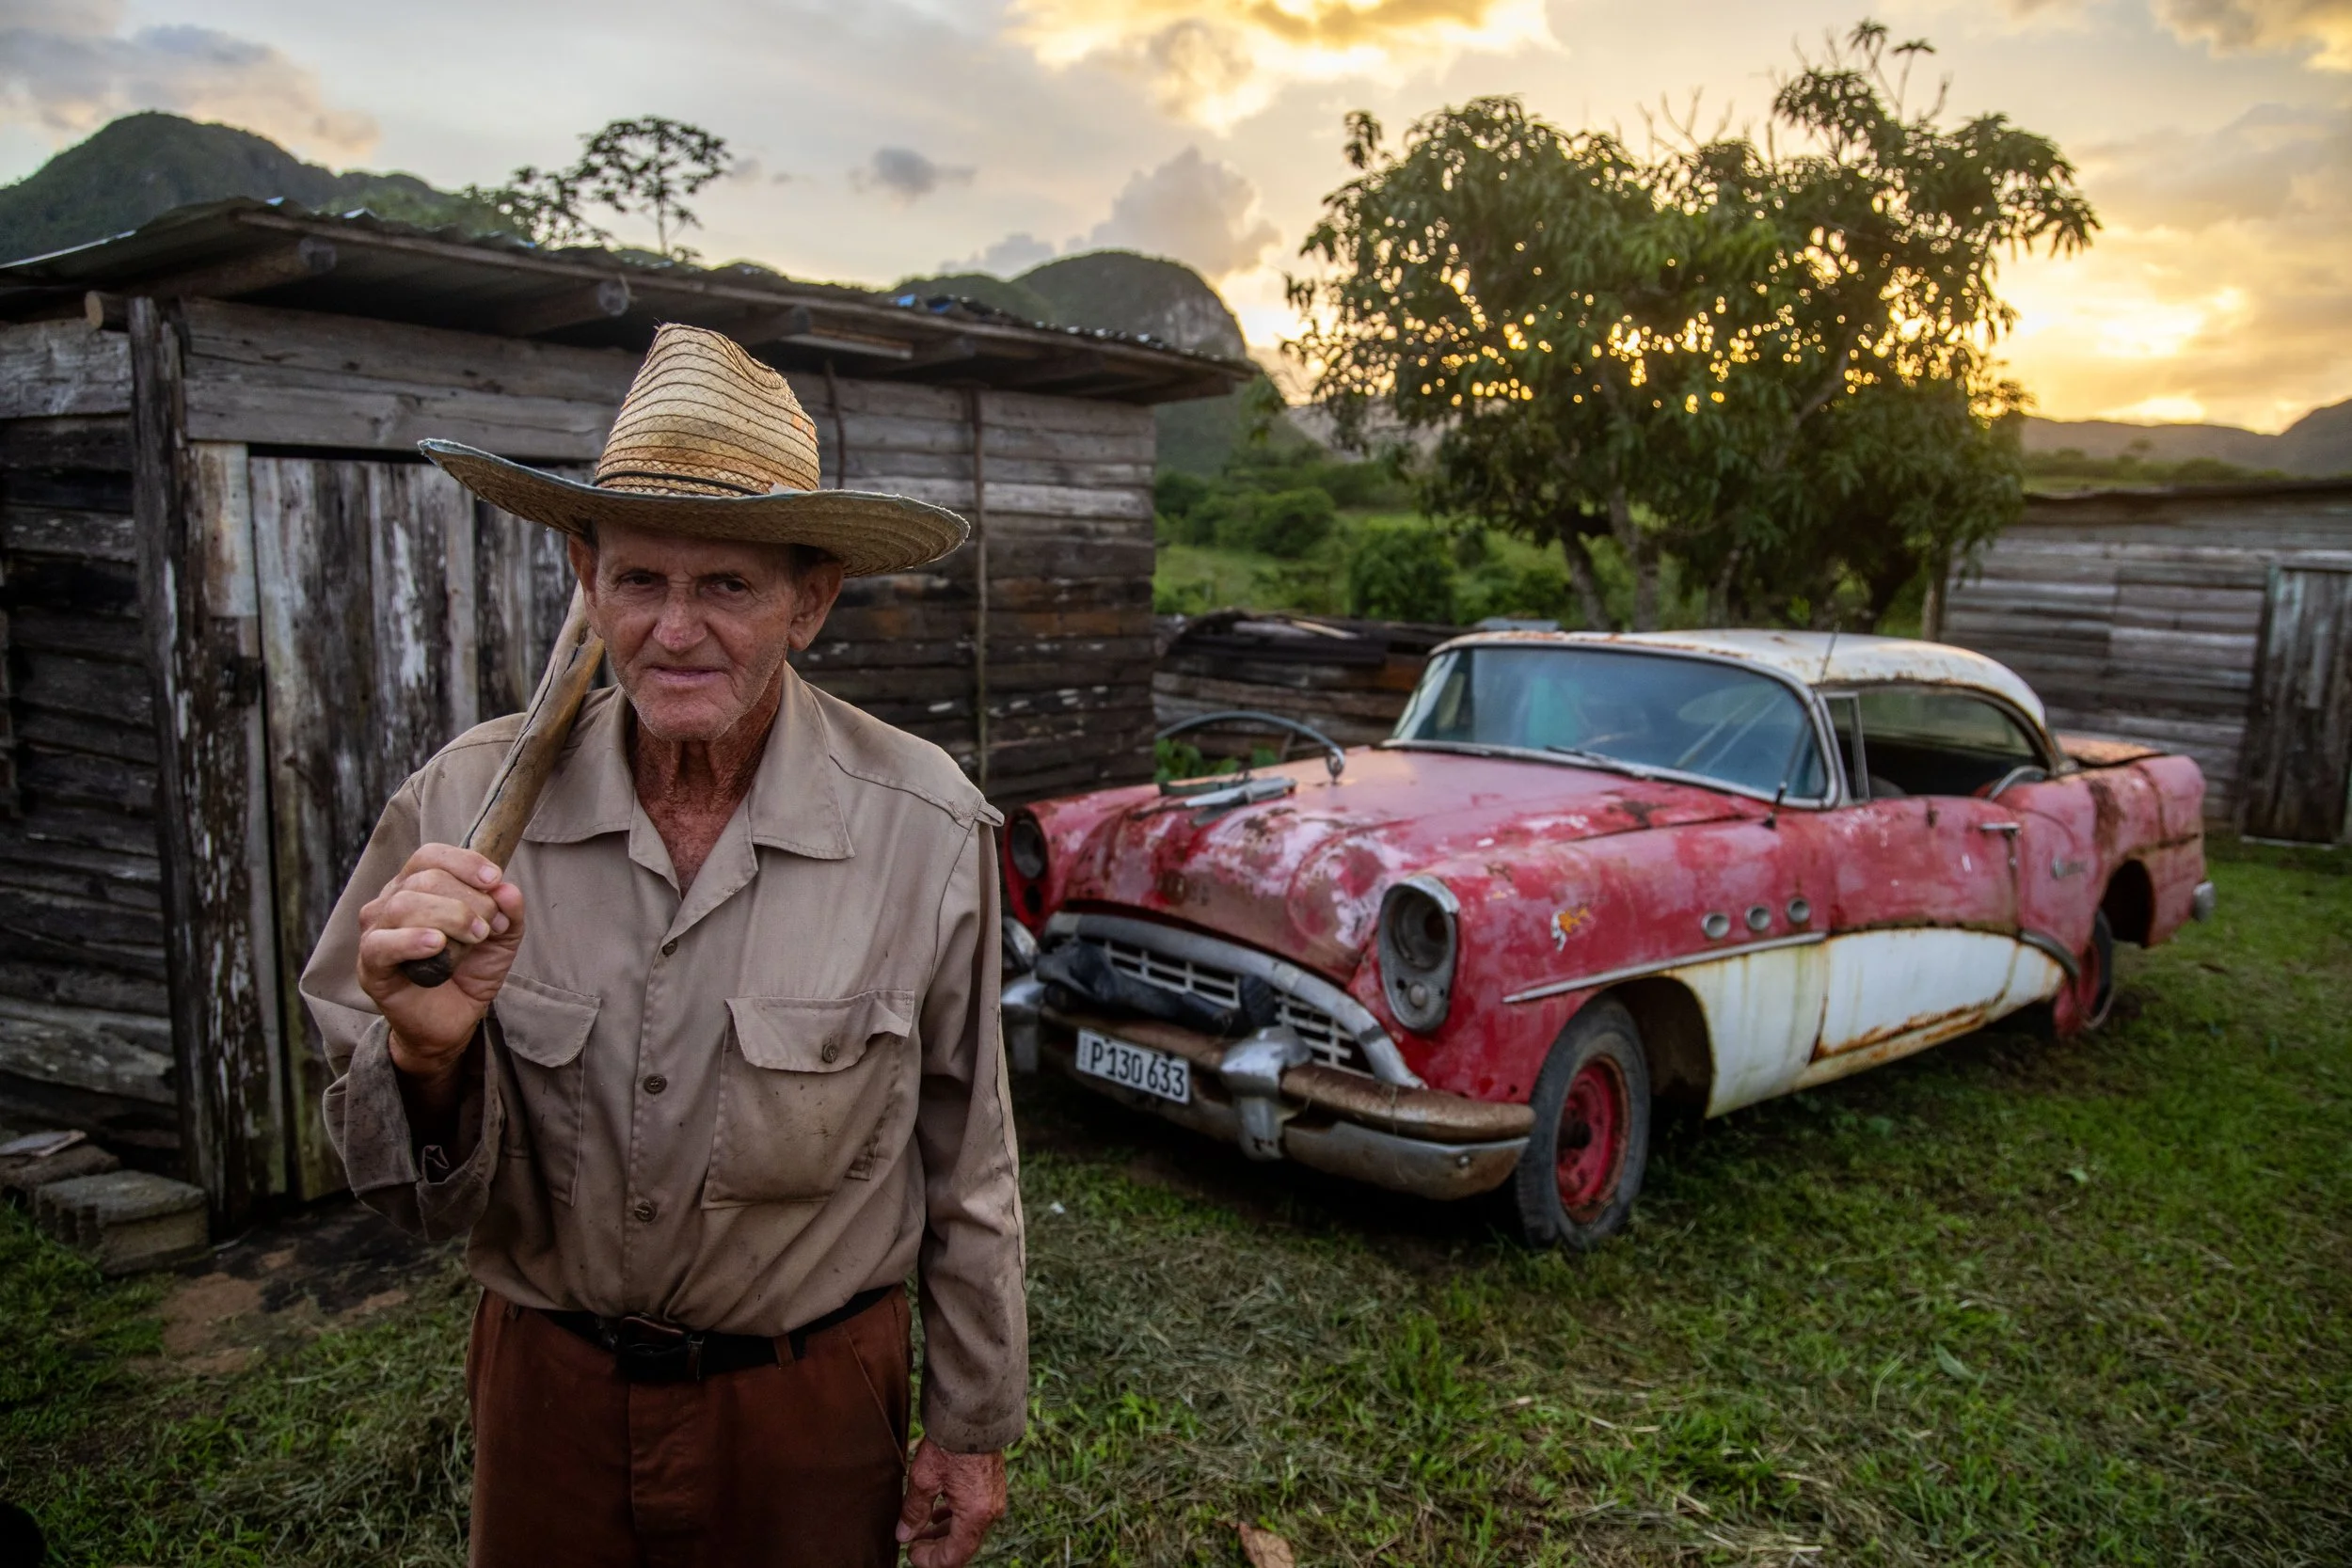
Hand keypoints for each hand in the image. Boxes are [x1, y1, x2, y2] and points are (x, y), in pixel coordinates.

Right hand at [355, 843, 525, 1086]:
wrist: (452, 1020)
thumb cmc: (469, 970)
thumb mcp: (501, 938)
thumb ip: (509, 911)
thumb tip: (507, 889)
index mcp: (417, 887)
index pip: (430, 856)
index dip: (463, 862)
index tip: (493, 879)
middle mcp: (390, 902)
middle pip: (424, 880)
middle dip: (467, 900)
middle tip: (488, 928)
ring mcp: (376, 933)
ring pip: (404, 905)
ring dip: (449, 917)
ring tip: (474, 938)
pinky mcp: (370, 966)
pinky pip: (381, 944)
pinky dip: (411, 940)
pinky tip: (436, 944)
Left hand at [895, 1439, 1005, 1567]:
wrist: (974, 1414)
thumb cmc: (950, 1444)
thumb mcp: (923, 1479)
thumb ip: (914, 1512)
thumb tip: (904, 1536)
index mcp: (975, 1515)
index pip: (953, 1556)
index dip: (930, 1560)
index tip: (910, 1553)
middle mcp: (990, 1512)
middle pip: (962, 1545)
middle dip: (935, 1547)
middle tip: (912, 1542)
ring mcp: (994, 1500)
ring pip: (968, 1530)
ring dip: (943, 1533)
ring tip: (920, 1527)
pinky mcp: (993, 1488)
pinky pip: (974, 1514)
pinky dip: (955, 1518)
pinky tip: (938, 1511)